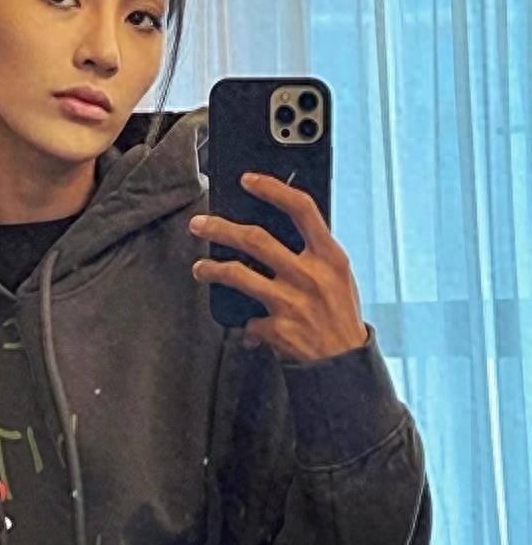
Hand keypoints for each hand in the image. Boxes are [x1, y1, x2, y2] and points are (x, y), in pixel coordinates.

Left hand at [189, 172, 367, 362]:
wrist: (344, 365)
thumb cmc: (339, 314)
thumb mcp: (337, 276)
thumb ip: (312, 252)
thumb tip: (275, 227)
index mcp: (330, 256)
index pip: (302, 209)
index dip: (273, 189)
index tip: (248, 180)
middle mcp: (311, 275)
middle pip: (256, 239)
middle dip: (221, 228)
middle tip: (200, 224)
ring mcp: (292, 302)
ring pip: (238, 274)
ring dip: (212, 269)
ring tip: (200, 268)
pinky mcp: (277, 328)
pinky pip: (249, 318)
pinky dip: (246, 322)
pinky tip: (247, 326)